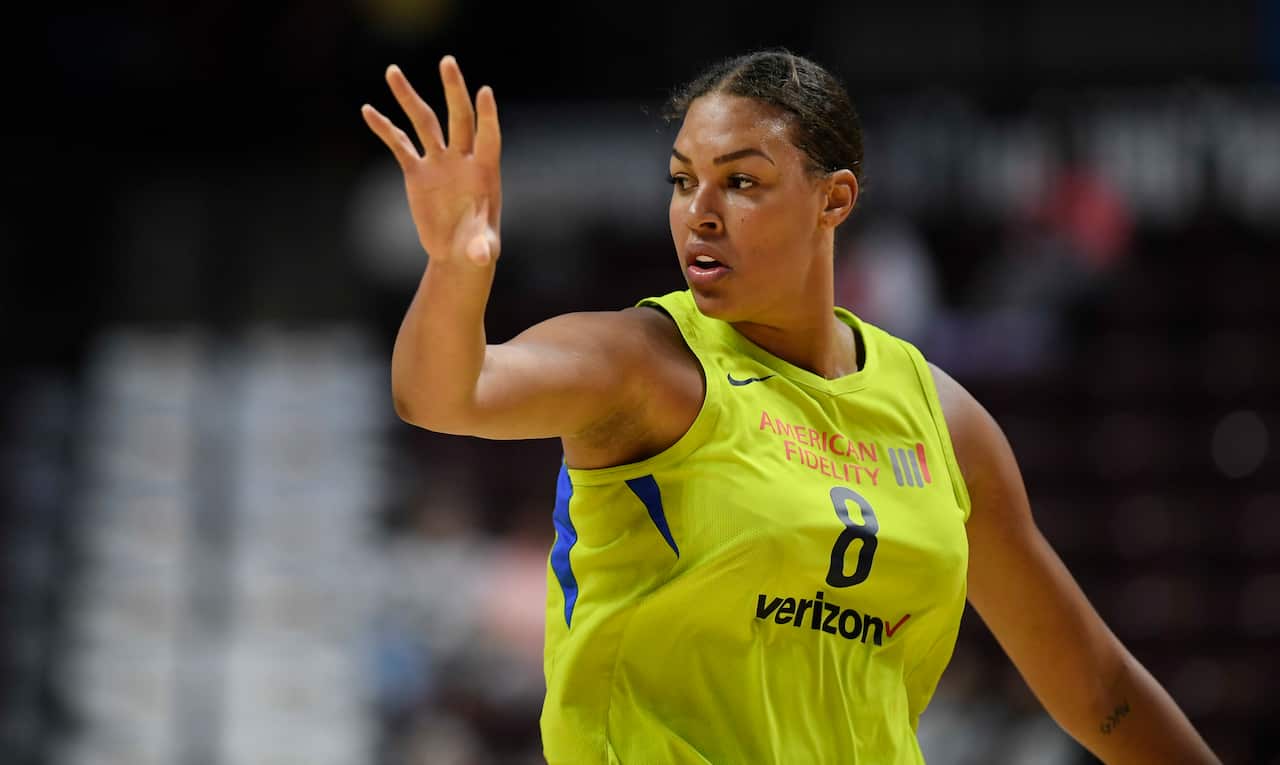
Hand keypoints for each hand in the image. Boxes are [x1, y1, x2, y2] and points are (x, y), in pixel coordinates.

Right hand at [361, 57, 501, 265]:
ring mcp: (438, 162)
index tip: (485, 91)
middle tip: (448, 61)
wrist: (457, 253)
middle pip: (459, 117)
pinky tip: (368, 110)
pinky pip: (399, 144)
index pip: (488, 136)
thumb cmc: (477, 248)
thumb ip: (482, 248)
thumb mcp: (482, 250)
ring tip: (392, 71)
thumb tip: (481, 257)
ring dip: (408, 97)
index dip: (488, 115)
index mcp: (485, 171)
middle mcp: (462, 158)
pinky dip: (384, 128)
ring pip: (424, 122)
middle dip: (453, 90)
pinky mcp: (417, 171)